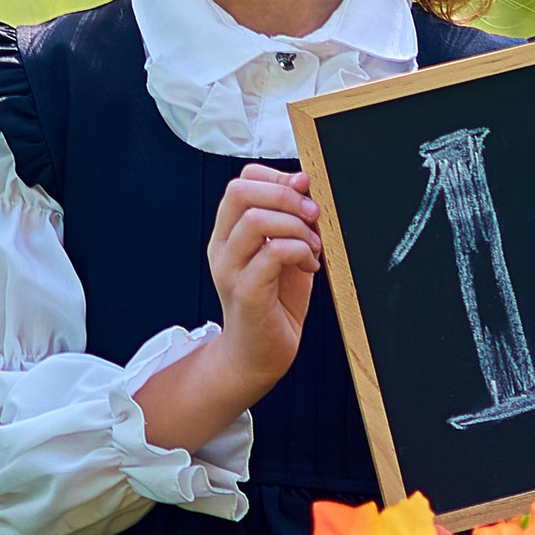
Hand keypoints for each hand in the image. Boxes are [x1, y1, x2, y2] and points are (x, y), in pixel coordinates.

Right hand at [131, 163, 321, 453]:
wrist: (259, 355)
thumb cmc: (275, 304)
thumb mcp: (287, 251)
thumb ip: (292, 218)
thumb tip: (302, 178)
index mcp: (229, 232)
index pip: (241, 180)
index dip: (277, 178)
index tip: (304, 194)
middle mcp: (222, 247)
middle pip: (241, 191)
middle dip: (285, 195)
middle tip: (312, 216)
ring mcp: (230, 269)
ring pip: (256, 220)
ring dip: (296, 227)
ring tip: (312, 247)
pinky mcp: (246, 292)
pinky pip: (273, 253)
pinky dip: (299, 251)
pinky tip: (310, 265)